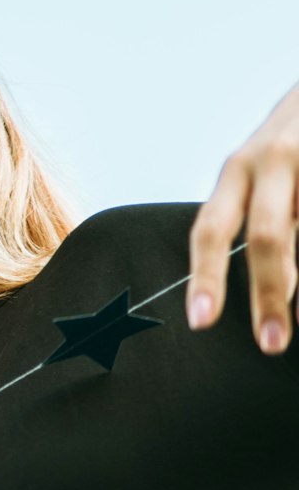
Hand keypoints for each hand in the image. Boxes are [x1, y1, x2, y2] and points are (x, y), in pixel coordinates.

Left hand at [188, 80, 298, 352]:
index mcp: (238, 170)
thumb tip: (269, 297)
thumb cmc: (290, 146)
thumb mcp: (262, 175)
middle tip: (270, 344)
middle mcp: (272, 160)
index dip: (205, 276)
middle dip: (267, 293)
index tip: (200, 321)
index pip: (211, 228)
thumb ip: (261, 226)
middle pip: (265, 234)